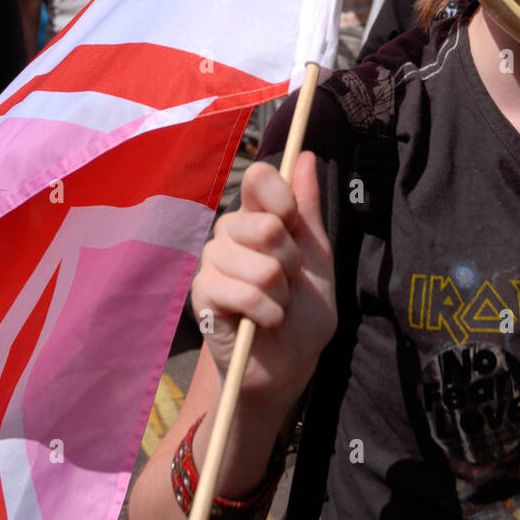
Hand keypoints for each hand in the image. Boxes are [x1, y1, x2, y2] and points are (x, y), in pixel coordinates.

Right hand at [191, 152, 336, 409]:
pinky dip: (268, 313)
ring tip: (276, 305)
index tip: (293, 223)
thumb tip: (304, 155)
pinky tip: (264, 322)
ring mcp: (212, 262)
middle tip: (288, 282)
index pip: (259, 178)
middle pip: (266, 224)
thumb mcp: (318, 257)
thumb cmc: (303, 311)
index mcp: (258, 216)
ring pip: (261, 265)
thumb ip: (308, 209)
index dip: (282, 198)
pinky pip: (245, 294)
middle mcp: (230, 232)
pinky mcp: (202, 295)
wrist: (289, 364)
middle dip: (292, 263)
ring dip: (281, 294)